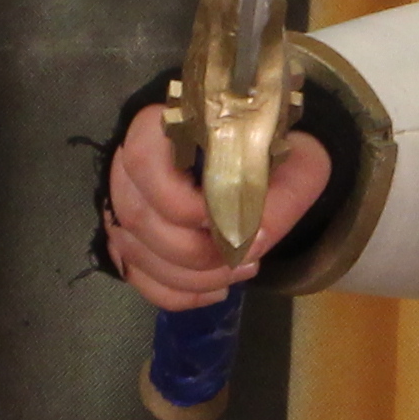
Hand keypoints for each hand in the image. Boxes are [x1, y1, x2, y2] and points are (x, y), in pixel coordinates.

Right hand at [106, 112, 331, 311]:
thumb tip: (255, 238)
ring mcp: (122, 205)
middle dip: (195, 252)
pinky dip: (179, 293)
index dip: (180, 202)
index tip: (227, 219)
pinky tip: (218, 289)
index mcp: (161, 126)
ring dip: (191, 276)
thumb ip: (283, 193)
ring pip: (135, 252)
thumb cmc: (275, 150)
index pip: (142, 161)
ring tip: (241, 270)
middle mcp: (129, 165)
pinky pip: (139, 278)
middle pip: (137, 217)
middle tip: (247, 257)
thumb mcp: (296, 160)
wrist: (266, 159)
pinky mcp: (129, 241)